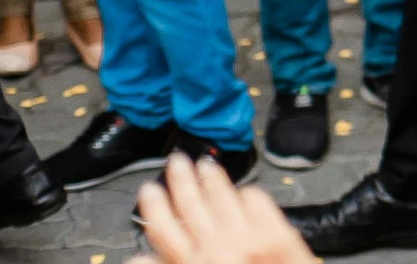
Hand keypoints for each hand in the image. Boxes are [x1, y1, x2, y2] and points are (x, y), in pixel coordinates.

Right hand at [132, 150, 316, 263]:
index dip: (154, 208)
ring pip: (223, 197)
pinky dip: (247, 192)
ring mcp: (250, 239)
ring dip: (211, 178)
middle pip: (192, 206)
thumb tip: (138, 260)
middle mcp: (219, 250)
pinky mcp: (279, 233)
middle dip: (180, 180)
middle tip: (175, 162)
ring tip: (204, 164)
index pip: (165, 231)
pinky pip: (257, 201)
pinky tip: (241, 188)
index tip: (148, 190)